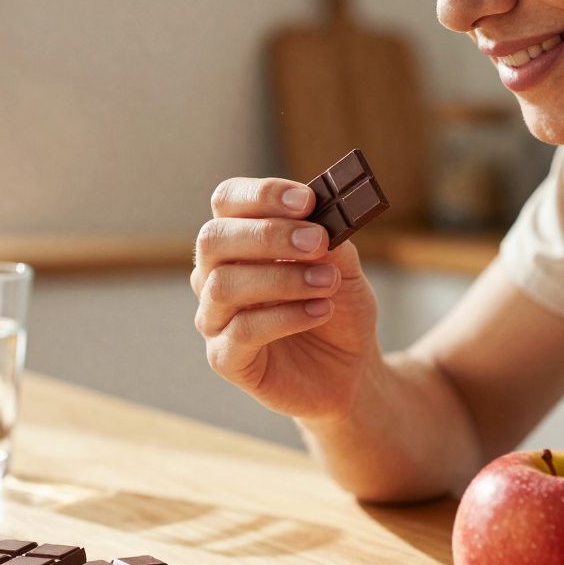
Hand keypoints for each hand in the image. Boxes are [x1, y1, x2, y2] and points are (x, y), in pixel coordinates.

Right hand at [192, 177, 379, 419]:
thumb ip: (328, 242)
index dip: (262, 195)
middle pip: (213, 239)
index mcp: (239, 241)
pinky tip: (321, 311)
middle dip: (268, 234)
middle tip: (318, 240)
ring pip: (223, 285)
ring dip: (282, 279)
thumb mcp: (345, 268)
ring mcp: (214, 318)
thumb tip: (317, 220)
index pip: (228, 202)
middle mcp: (215, 275)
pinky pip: (241, 332)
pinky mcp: (224, 359)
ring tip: (328, 281)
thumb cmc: (339, 310)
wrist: (350, 369)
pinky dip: (285, 317)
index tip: (307, 200)